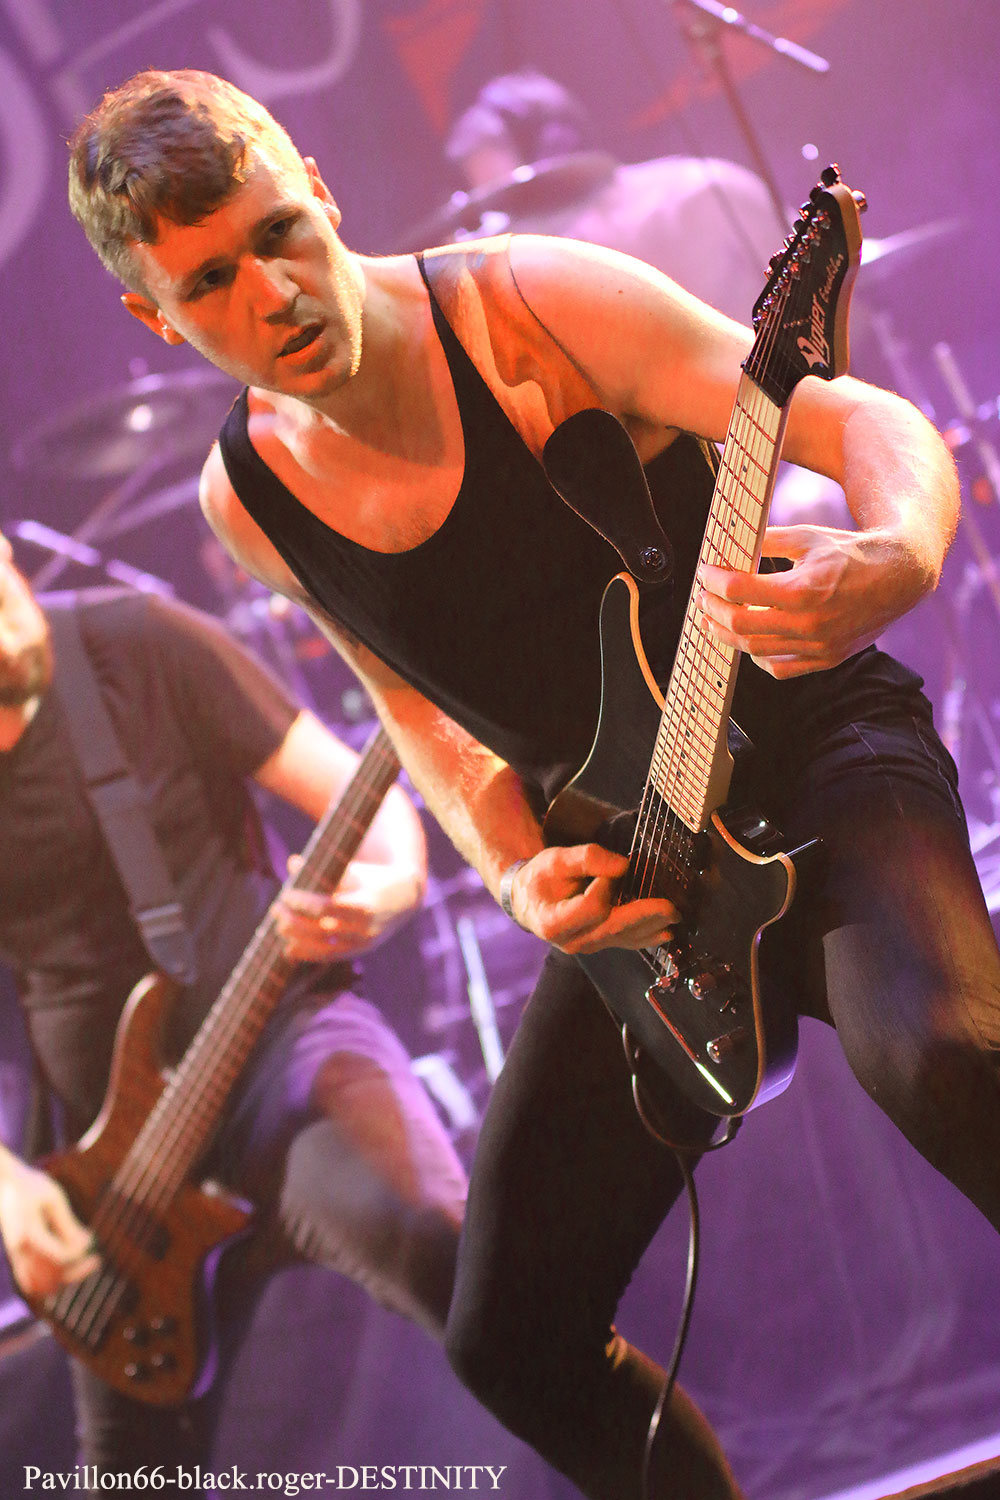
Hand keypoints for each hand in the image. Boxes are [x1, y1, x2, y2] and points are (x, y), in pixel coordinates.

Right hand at [0, 1157, 99, 1297]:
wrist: (4, 1184)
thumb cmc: (31, 1186)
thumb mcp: (54, 1198)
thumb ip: (68, 1224)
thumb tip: (87, 1245)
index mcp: (28, 1233)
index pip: (59, 1257)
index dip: (79, 1253)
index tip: (90, 1239)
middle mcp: (18, 1250)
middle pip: (50, 1280)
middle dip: (76, 1273)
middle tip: (96, 1261)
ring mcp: (15, 1256)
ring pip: (40, 1285)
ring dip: (64, 1279)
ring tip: (84, 1264)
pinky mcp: (16, 1257)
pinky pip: (32, 1281)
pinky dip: (52, 1279)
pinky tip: (69, 1264)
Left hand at [274, 858, 422, 961]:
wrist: (404, 898)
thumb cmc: (372, 877)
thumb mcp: (354, 868)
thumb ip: (324, 867)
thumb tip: (292, 862)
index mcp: (365, 902)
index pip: (327, 906)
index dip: (303, 902)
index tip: (287, 893)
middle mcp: (365, 926)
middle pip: (321, 928)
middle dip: (294, 920)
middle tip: (276, 908)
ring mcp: (363, 942)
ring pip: (323, 946)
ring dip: (296, 938)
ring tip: (279, 926)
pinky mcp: (358, 951)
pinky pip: (329, 957)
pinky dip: (307, 954)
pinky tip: (288, 949)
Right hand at [506, 844, 679, 954]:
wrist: (528, 900)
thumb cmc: (540, 879)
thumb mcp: (555, 860)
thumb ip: (587, 858)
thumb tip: (623, 866)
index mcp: (555, 923)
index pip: (591, 908)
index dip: (605, 887)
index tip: (611, 870)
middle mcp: (572, 941)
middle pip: (613, 928)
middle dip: (644, 916)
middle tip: (670, 908)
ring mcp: (587, 945)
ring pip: (623, 938)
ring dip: (651, 927)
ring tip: (674, 918)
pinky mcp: (598, 943)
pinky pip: (625, 942)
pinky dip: (646, 936)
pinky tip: (664, 933)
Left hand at [698, 523, 926, 679]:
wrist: (898, 577)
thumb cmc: (851, 553)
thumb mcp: (808, 536)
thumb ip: (767, 539)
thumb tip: (730, 541)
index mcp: (804, 589)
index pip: (740, 591)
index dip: (714, 581)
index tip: (705, 573)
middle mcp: (810, 623)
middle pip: (741, 624)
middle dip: (713, 610)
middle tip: (703, 598)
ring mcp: (819, 646)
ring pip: (755, 650)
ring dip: (728, 635)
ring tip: (714, 620)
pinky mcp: (826, 659)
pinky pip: (780, 668)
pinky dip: (758, 656)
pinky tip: (750, 639)